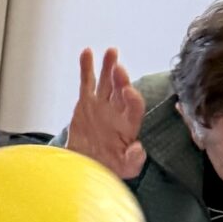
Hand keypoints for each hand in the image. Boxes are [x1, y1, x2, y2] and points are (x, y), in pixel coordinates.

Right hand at [64, 46, 145, 180]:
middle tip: (118, 67)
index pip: (135, 108)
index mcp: (129, 125)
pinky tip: (87, 52)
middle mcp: (117, 111)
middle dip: (121, 79)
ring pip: (107, 82)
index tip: (128, 91)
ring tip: (110, 52)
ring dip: (109, 66)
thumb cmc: (107, 167)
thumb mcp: (125, 169)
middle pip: (122, 90)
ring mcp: (101, 105)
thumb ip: (134, 160)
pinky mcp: (86, 102)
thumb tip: (138, 148)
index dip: (133, 99)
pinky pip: (87, 82)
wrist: (84, 166)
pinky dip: (87, 67)